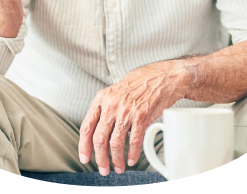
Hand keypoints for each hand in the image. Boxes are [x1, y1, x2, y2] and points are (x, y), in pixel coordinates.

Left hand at [78, 60, 187, 174]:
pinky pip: (134, 141)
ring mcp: (127, 111)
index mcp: (102, 98)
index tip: (85, 157)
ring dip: (116, 160)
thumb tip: (101, 129)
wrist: (162, 77)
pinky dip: (132, 154)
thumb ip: (106, 107)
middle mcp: (112, 104)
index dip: (84, 145)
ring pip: (115, 143)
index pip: (87, 126)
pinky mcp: (142, 117)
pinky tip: (132, 159)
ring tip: (118, 167)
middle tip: (103, 169)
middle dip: (100, 158)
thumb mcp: (116, 90)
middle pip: (99, 139)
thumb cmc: (140, 82)